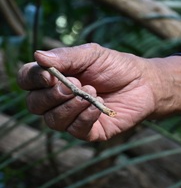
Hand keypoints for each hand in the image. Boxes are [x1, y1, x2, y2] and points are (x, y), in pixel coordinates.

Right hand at [17, 43, 180, 141]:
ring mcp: (73, 117)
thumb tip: (39, 57)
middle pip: (35, 105)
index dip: (33, 79)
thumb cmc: (117, 68)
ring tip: (91, 92)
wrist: (146, 84)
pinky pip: (76, 131)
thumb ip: (67, 57)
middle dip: (52, 95)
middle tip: (75, 84)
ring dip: (70, 106)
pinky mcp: (91, 131)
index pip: (27, 81)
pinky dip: (84, 118)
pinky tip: (97, 106)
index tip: (49, 75)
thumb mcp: (92, 55)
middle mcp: (58, 100)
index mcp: (52, 79)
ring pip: (53, 121)